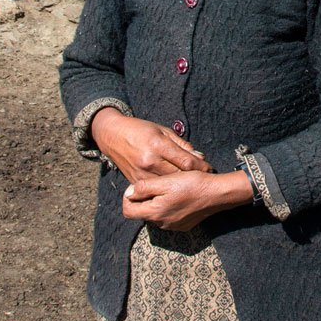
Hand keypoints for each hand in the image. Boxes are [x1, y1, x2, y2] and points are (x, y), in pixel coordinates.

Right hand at [91, 108, 210, 185]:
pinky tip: (175, 188)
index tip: (209, 169)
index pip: (186, 162)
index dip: (201, 167)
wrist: (112, 136)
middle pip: (179, 176)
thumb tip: (200, 157)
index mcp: (158, 145)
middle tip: (205, 178)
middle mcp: (150, 161)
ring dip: (182, 185)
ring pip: (168, 186)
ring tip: (192, 184)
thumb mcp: (162, 130)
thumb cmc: (139, 130)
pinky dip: (166, 189)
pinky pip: (155, 190)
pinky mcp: (135, 181)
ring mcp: (142, 174)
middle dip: (194, 177)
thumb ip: (182, 145)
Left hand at [122, 170, 252, 231]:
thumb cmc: (192, 184)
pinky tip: (179, 197)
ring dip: (157, 203)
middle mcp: (162, 223)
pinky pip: (168, 217)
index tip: (138, 187)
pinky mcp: (182, 226)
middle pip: (142, 212)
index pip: (128, 211)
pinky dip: (168, 208)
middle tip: (157, 184)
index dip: (128, 198)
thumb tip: (128, 193)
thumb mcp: (165, 181)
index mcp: (155, 212)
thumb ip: (144, 188)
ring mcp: (173, 226)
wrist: (217, 194)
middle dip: (144, 199)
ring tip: (170, 189)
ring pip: (155, 214)